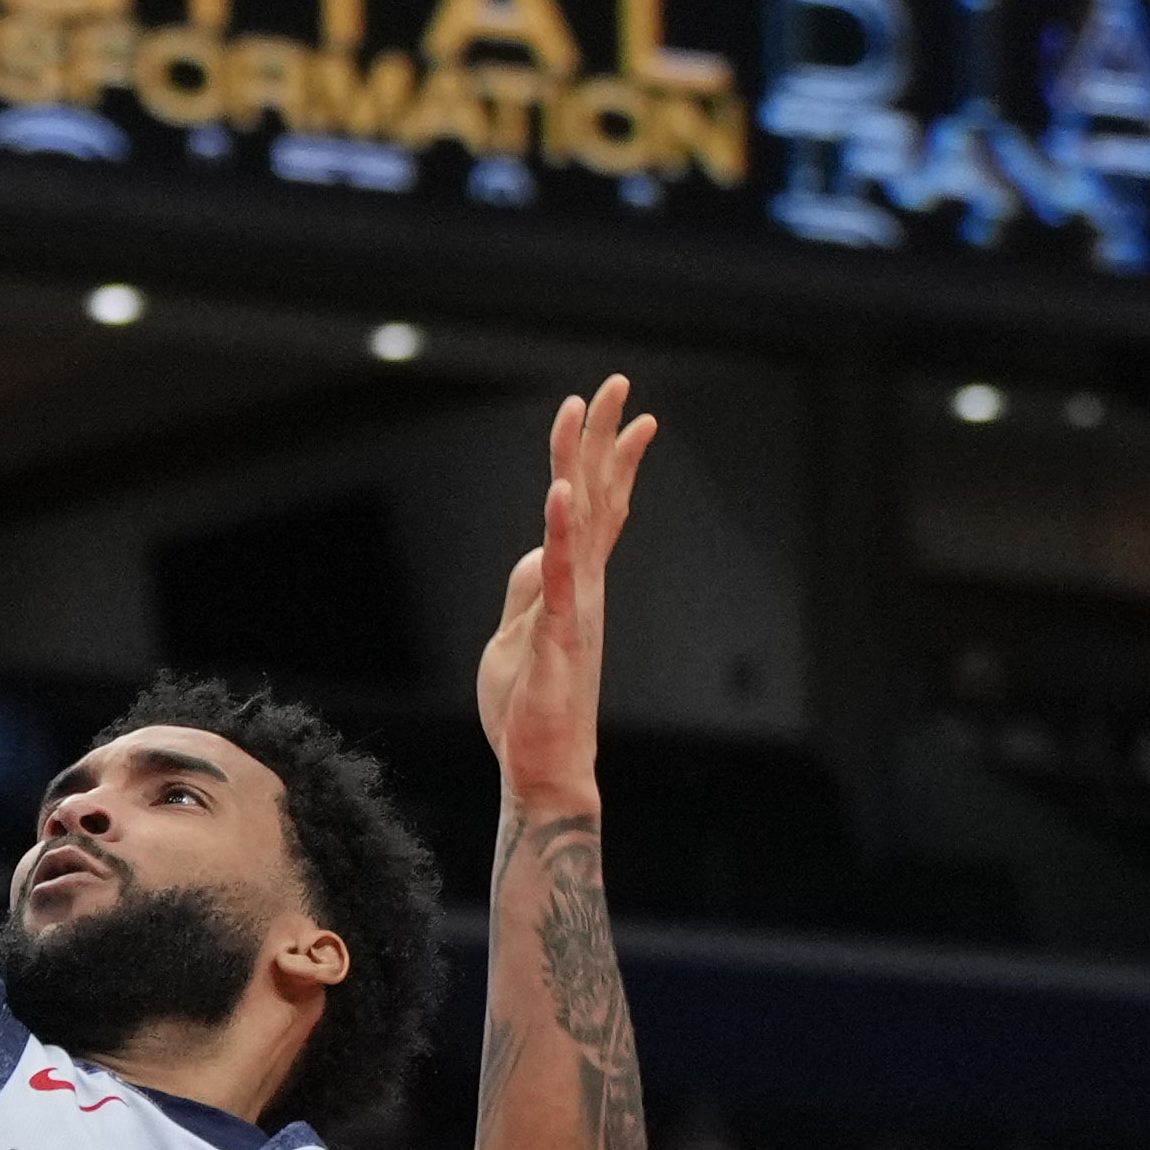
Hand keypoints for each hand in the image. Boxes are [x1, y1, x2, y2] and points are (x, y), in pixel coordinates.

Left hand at [476, 374, 654, 805]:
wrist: (544, 767)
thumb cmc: (530, 709)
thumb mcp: (520, 635)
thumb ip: (530, 590)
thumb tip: (537, 550)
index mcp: (574, 586)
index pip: (598, 511)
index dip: (610, 460)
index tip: (629, 414)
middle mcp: (584, 588)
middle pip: (597, 499)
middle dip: (606, 438)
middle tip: (619, 382)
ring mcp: (576, 608)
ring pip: (583, 523)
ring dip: (585, 464)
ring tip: (589, 411)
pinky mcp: (558, 635)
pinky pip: (559, 576)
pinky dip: (560, 533)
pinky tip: (560, 493)